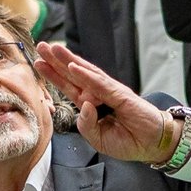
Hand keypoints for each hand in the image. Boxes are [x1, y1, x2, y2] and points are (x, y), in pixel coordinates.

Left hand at [35, 43, 180, 164]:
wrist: (152, 143)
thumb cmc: (127, 141)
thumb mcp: (99, 139)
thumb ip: (86, 125)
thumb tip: (84, 106)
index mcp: (91, 105)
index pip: (69, 87)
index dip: (54, 75)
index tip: (38, 63)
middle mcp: (98, 94)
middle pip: (73, 75)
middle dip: (56, 61)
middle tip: (42, 47)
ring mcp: (109, 92)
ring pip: (85, 73)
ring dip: (69, 60)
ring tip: (54, 49)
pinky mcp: (120, 94)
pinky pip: (100, 84)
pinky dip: (86, 75)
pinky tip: (73, 67)